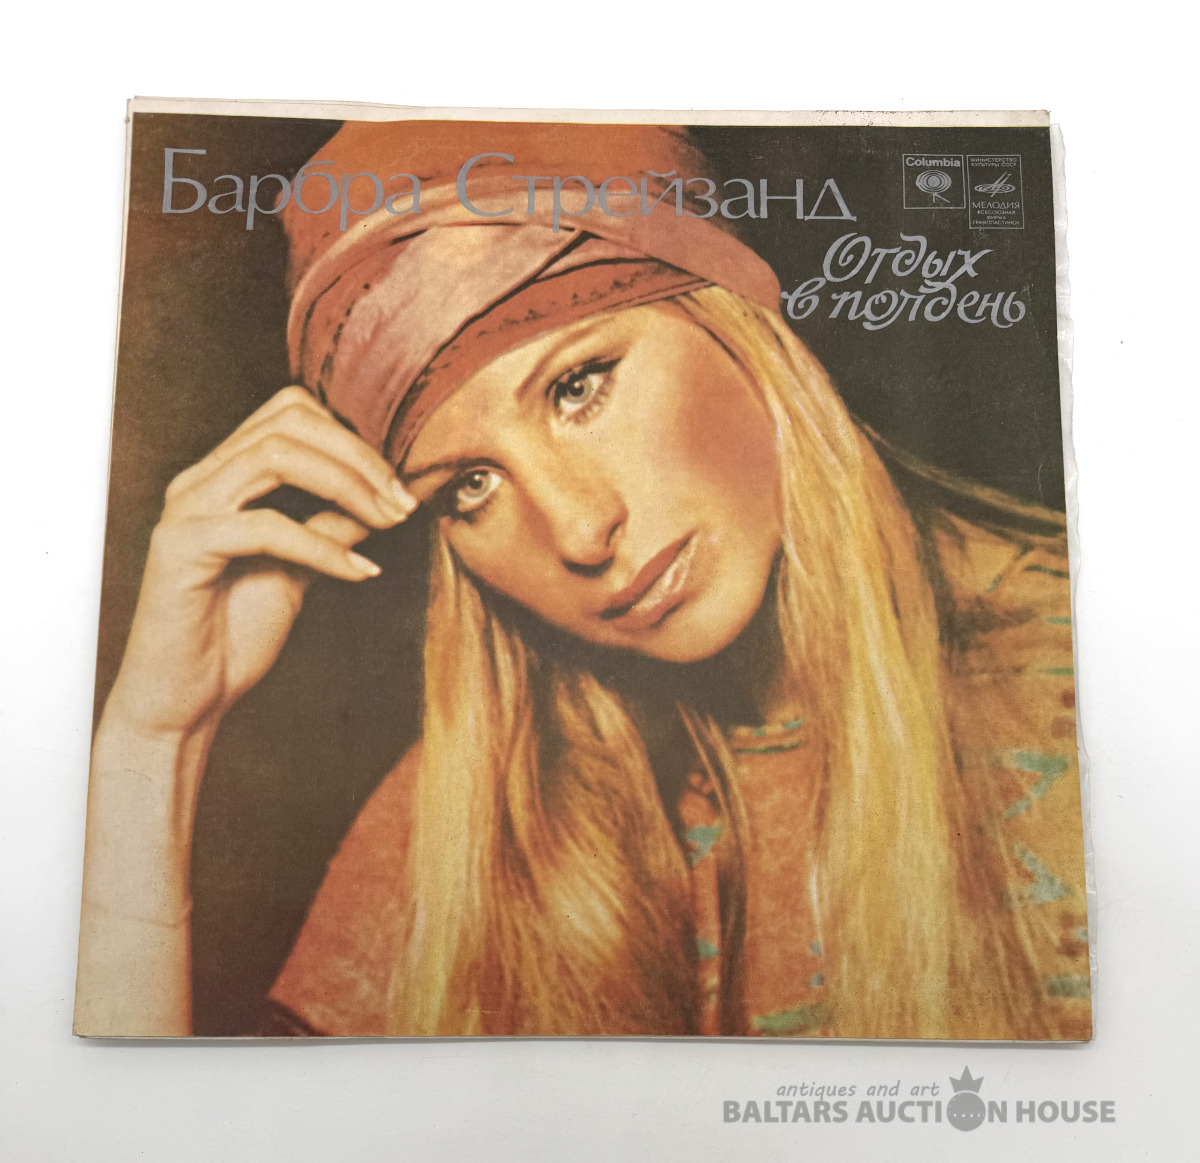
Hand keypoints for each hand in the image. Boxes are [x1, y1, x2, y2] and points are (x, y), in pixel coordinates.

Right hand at [104, 386, 416, 744]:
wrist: (185, 702)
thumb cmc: (235, 634)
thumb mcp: (302, 571)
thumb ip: (335, 527)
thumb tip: (390, 497)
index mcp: (226, 474)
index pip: (291, 411)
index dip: (354, 436)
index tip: (400, 485)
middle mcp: (201, 479)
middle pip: (289, 421)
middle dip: (359, 456)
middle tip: (403, 502)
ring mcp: (187, 509)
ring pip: (275, 456)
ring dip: (347, 485)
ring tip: (389, 523)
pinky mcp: (182, 549)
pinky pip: (265, 527)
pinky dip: (322, 547)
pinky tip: (358, 573)